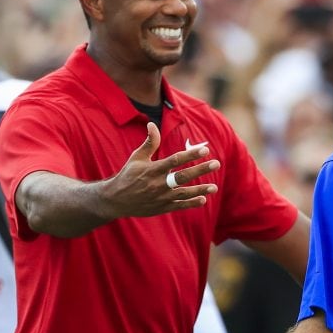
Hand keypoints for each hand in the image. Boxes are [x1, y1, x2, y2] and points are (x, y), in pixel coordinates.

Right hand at [104, 123, 220, 217]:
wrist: (116, 200)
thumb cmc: (128, 175)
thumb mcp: (137, 157)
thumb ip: (149, 143)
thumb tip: (152, 124)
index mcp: (153, 169)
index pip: (175, 160)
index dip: (191, 154)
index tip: (205, 150)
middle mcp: (158, 183)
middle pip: (183, 176)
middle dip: (201, 170)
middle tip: (216, 164)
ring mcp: (161, 197)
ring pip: (184, 193)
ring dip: (200, 189)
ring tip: (214, 187)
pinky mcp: (162, 207)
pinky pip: (179, 205)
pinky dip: (191, 203)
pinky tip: (203, 199)